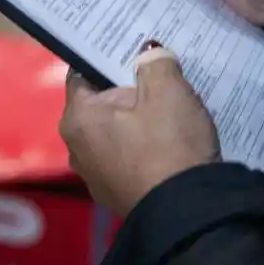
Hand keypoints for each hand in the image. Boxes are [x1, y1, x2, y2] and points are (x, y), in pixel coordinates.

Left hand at [59, 42, 219, 217]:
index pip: (83, 74)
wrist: (188, 214)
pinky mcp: (117, 194)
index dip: (108, 59)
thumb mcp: (168, 92)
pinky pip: (128, 158)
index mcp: (78, 119)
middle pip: (101, 105)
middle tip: (158, 77)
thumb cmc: (170, 145)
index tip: (133, 51)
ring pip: (116, 133)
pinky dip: (143, 148)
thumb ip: (155, 64)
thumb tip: (149, 55)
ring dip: (137, 122)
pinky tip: (170, 144)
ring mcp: (95, 176)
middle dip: (127, 91)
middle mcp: (76, 148)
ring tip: (169, 111)